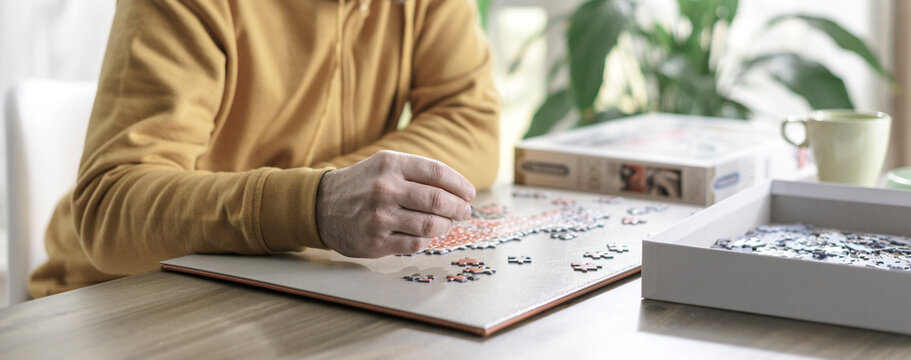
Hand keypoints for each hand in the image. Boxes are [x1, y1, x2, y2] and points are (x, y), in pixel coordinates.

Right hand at [316, 150, 475, 257]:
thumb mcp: (385, 165)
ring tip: (448, 224)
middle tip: (464, 211)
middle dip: (458, 208)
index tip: (469, 194)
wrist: (321, 206)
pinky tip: (428, 234)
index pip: (437, 173)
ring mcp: (379, 216)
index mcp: (390, 164)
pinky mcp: (375, 241)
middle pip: (438, 200)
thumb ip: (418, 173)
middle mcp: (384, 188)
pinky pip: (415, 243)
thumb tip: (458, 190)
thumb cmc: (362, 184)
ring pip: (430, 225)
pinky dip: (427, 240)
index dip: (460, 185)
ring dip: (446, 226)